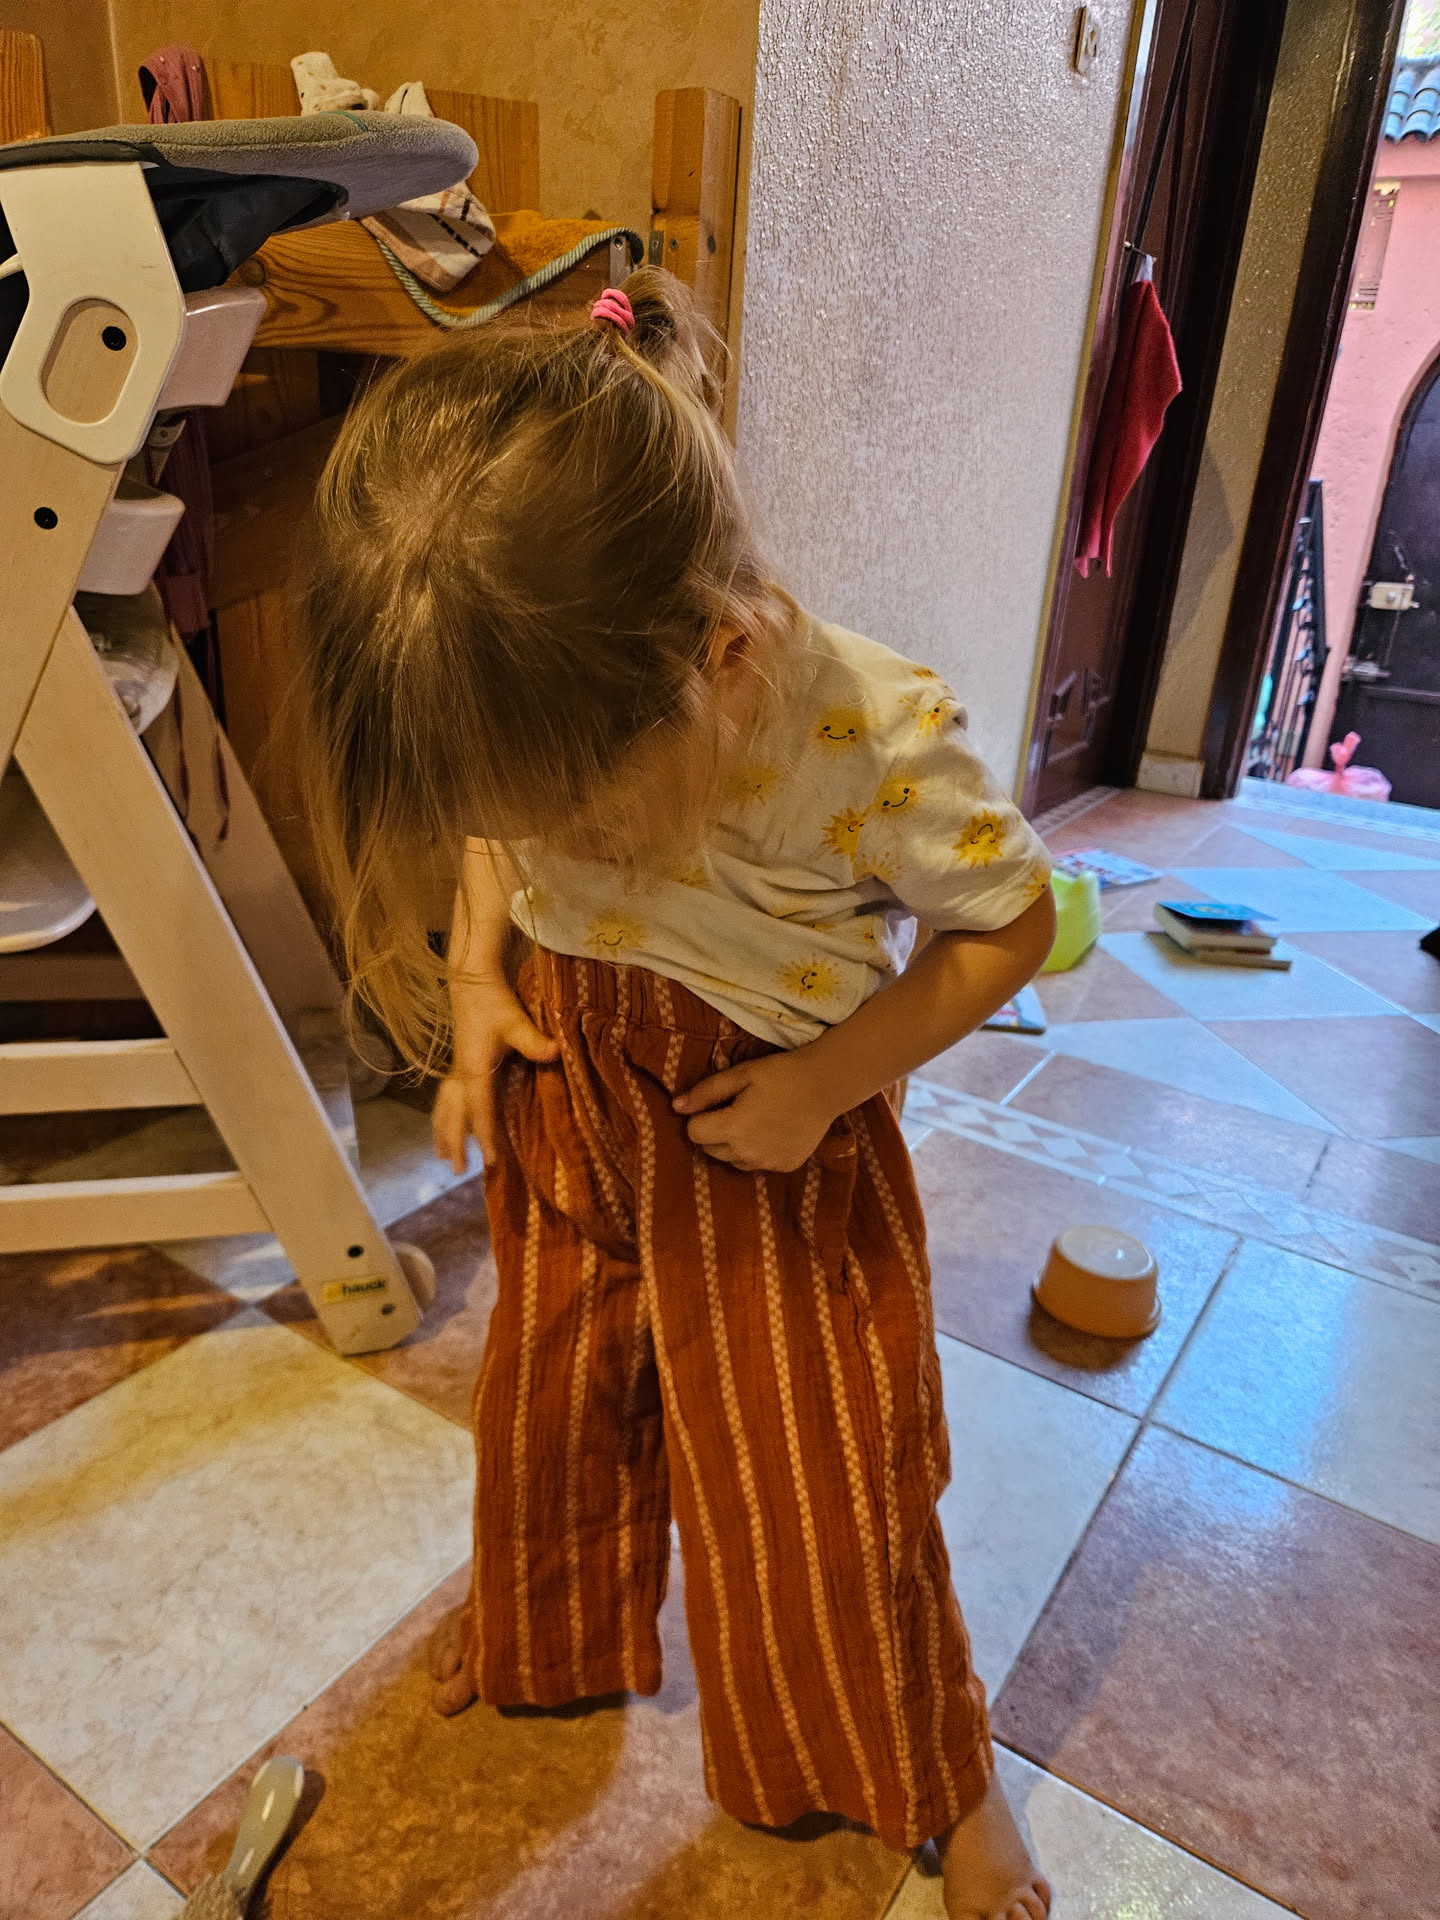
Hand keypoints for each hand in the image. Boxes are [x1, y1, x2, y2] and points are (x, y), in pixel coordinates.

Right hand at [432, 980, 559, 1172]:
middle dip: (454, 1143)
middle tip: (456, 1172)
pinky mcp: (459, 1062)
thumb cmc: (494, 1001)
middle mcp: (461, 1072)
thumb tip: (556, 1053)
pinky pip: (447, 1098)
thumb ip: (533, 1040)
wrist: (472, 980)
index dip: (484, 1135)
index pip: (480, 1109)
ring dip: (443, 1132)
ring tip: (441, 1157)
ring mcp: (457, 1068)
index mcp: (473, 1068)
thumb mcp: (515, 1020)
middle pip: (453, 1114)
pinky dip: (445, 1116)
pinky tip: (447, 1124)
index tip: (490, 1161)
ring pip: (445, 1107)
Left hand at [673, 1048, 839, 1172]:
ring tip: (754, 1121)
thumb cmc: (780, 1074)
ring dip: (735, 1145)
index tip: (718, 1103)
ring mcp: (766, 1163)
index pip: (694, 1132)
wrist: (825, 1086)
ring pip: (732, 1160)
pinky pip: (757, 1164)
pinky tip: (773, 1131)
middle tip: (736, 1109)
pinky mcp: (784, 1167)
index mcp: (731, 1129)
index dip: (701, 1116)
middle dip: (715, 1132)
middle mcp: (745, 1153)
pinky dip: (758, 1151)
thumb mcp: (740, 1074)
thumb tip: (676, 1107)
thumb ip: (705, 1092)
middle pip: (710, 1149)